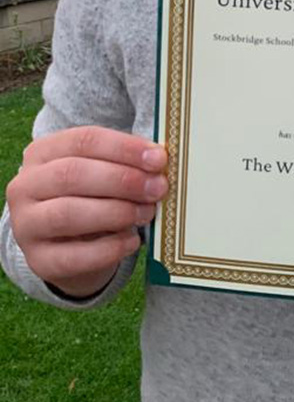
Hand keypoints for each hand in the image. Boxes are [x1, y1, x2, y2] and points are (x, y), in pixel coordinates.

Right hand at [6, 126, 168, 297]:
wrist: (67, 246)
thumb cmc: (90, 197)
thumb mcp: (101, 172)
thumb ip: (123, 164)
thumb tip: (159, 162)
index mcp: (42, 153)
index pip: (83, 140)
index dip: (124, 148)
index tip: (158, 158)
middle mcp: (25, 186)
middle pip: (73, 174)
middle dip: (122, 180)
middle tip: (158, 187)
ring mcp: (26, 225)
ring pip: (68, 213)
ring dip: (116, 212)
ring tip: (147, 212)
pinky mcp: (38, 260)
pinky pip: (74, 256)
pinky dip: (109, 248)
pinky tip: (133, 241)